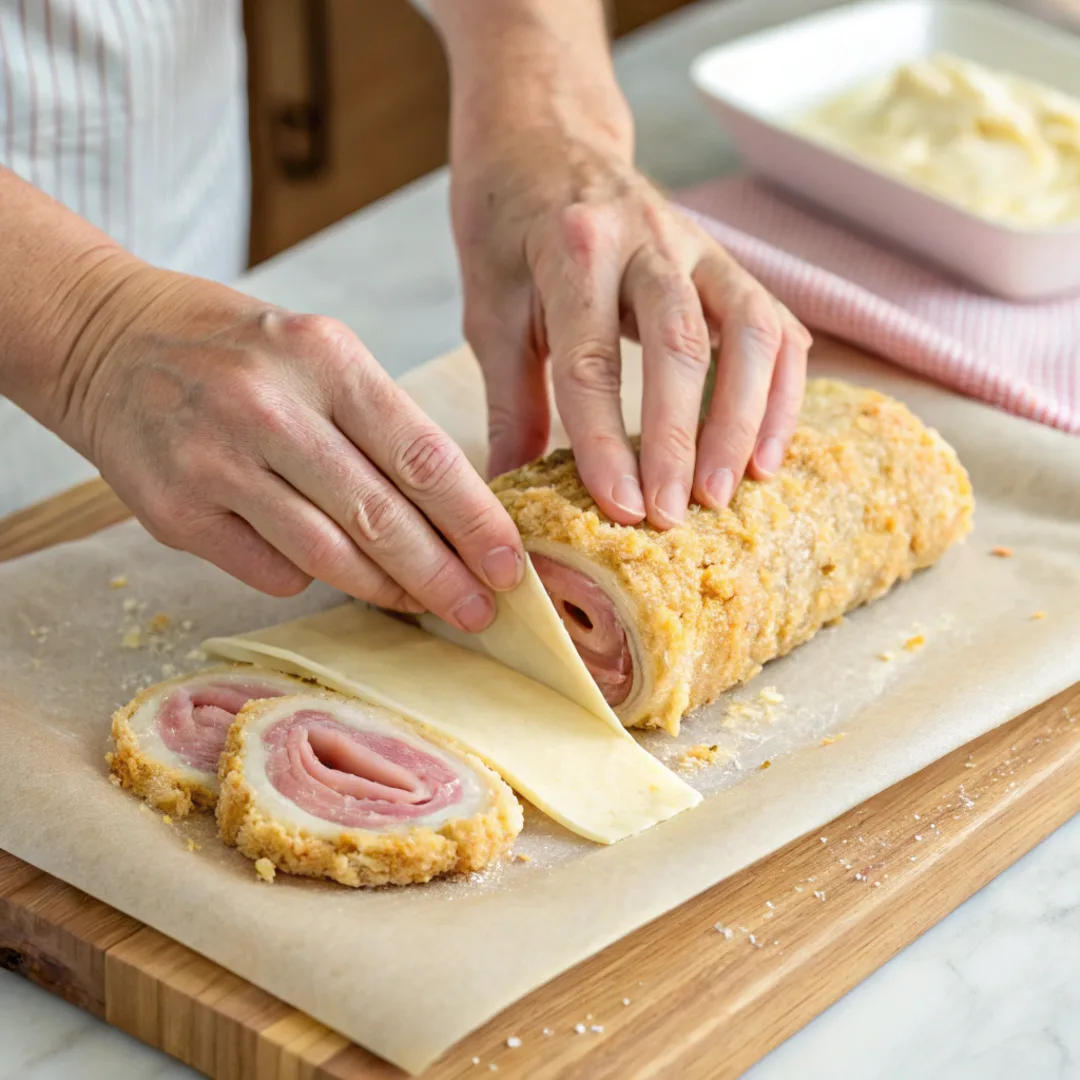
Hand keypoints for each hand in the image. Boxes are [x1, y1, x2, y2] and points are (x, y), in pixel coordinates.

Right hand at [67, 267, 523, 629]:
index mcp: (323, 358)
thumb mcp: (318, 351)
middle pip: (379, 516)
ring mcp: (215, 462)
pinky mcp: (174, 512)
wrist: (106, 337)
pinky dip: (310, 580)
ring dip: (387, 591)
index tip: (510, 564)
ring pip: (326, 555)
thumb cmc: (236, 349)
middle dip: (443, 575)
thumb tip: (452, 514)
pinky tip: (332, 574)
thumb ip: (380, 423)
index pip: (421, 455)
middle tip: (482, 611)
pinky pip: (269, 571)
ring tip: (425, 605)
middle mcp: (269, 408)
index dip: (474, 521)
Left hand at [451, 127, 811, 528]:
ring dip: (744, 420)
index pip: (592, 359)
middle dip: (679, 438)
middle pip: (680, 343)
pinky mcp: (730, 263)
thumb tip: (509, 491)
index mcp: (573, 248)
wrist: (546, 139)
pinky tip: (766, 455)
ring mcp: (699, 246)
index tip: (620, 509)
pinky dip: (780, 394)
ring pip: (749, 330)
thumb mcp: (489, 309)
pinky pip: (777, 327)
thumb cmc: (508, 229)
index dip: (605, 441)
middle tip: (672, 514)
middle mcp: (646, 239)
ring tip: (727, 494)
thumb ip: (509, 400)